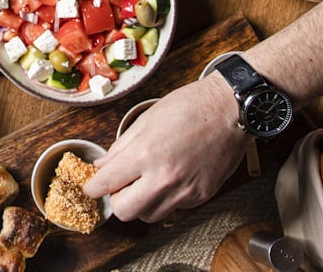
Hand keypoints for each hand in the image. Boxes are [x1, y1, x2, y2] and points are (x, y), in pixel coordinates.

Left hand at [82, 77, 247, 221]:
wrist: (229, 110)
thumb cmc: (190, 107)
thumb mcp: (146, 120)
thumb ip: (121, 147)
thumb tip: (102, 165)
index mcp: (145, 154)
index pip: (105, 184)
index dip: (93, 187)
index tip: (92, 185)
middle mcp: (164, 177)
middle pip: (124, 211)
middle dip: (116, 200)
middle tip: (120, 186)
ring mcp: (185, 190)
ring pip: (149, 216)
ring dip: (141, 203)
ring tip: (146, 182)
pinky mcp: (201, 195)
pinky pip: (174, 209)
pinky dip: (166, 199)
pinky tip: (170, 179)